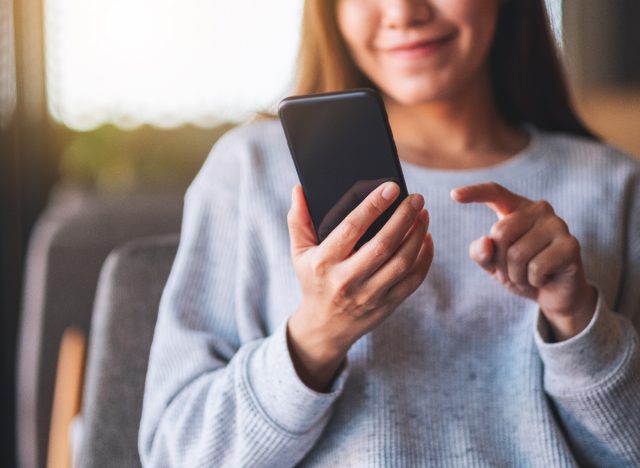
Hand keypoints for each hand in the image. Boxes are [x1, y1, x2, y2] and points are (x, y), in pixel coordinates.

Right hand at [286, 181, 433, 390]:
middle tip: (416, 198)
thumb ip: (298, 220)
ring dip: (417, 235)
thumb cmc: (313, 281)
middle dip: (403, 218)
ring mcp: (369, 295)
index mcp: (324, 262)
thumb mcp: (299, 253)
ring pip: (402, 262)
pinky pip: (413, 280)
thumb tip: (299, 189)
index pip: (351, 228)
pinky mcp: (387, 305)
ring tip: (423, 215)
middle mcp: (346, 280)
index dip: (373, 206)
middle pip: (382, 244)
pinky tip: (427, 239)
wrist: (324, 327)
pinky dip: (425, 258)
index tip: (392, 187)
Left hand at [451, 182, 595, 341]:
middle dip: (500, 262)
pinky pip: (536, 267)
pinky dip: (532, 281)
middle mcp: (540, 210)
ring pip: (517, 254)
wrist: (555, 294)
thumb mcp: (493, 264)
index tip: (453, 195)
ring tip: (528, 277)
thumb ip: (481, 253)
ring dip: (517, 275)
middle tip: (512, 272)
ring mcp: (558, 225)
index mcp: (518, 208)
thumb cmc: (521, 272)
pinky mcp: (570, 245)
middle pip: (500, 233)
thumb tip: (486, 243)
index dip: (475, 192)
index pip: (496, 193)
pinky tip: (544, 279)